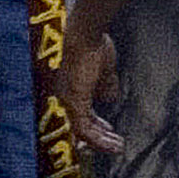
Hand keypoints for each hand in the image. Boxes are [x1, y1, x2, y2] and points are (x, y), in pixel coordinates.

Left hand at [57, 24, 121, 156]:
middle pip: (77, 126)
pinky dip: (100, 140)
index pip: (78, 112)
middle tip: (113, 144)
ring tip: (117, 147)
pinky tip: (114, 143)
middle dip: (97, 137)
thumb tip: (110, 97)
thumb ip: (105, 84)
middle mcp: (61, 97)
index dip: (94, 123)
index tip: (108, 130)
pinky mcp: (72, 103)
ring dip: (101, 142)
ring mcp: (64, 101)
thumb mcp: (103, 68)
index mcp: (67, 87)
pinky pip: (85, 130)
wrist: (84, 31)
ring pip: (81, 132)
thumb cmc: (92, 42)